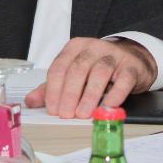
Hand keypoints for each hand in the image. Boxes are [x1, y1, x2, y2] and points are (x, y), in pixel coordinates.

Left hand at [25, 37, 156, 118]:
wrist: (131, 60)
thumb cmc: (97, 69)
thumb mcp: (73, 75)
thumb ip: (51, 87)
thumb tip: (31, 101)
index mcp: (74, 48)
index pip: (59, 67)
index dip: (54, 89)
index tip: (53, 109)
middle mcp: (93, 48)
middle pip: (78, 69)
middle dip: (69, 93)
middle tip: (66, 114)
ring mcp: (113, 55)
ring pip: (100, 72)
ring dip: (90, 95)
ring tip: (83, 113)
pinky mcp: (130, 66)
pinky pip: (123, 79)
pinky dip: (115, 94)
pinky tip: (107, 107)